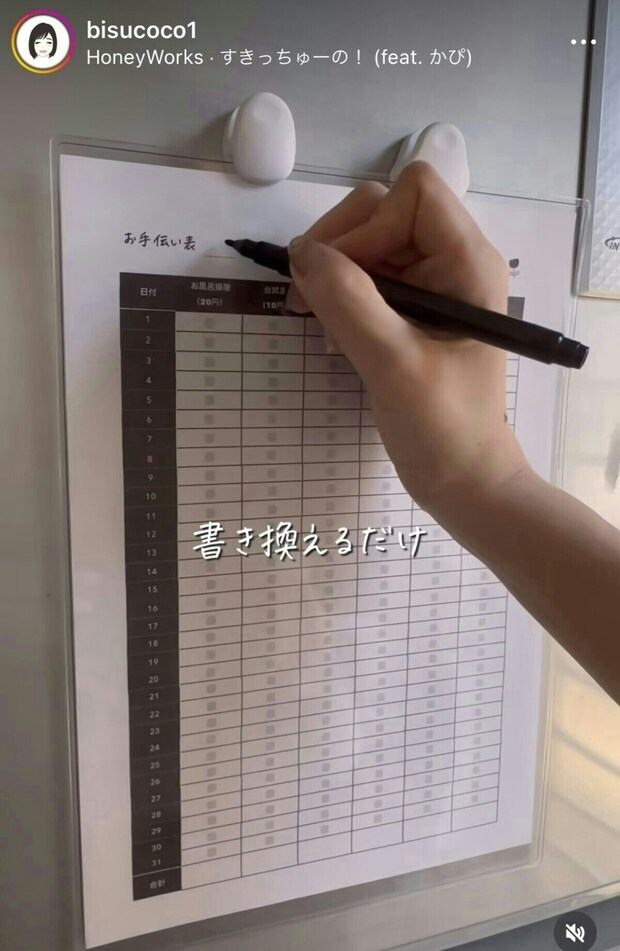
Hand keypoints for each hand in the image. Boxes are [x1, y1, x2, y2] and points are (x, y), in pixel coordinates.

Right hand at [285, 161, 530, 519]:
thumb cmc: (443, 427)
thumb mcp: (394, 364)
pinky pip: (365, 279)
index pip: (413, 193)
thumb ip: (349, 303)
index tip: (340, 279)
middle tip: (308, 298)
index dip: (368, 225)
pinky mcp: (411, 311)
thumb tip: (303, 253)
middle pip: (382, 211)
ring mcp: (431, 286)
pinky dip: (340, 298)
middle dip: (340, 248)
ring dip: (334, 277)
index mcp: (467, 262)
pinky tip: (335, 336)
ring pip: (367, 245)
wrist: (463, 479)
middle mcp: (452, 261)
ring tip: (323, 326)